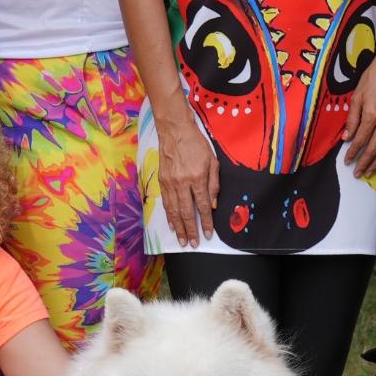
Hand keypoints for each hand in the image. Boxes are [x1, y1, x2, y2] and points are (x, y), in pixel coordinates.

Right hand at [157, 116, 220, 248]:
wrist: (175, 131)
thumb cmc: (196, 144)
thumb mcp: (212, 161)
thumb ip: (214, 184)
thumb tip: (212, 205)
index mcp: (197, 178)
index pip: (203, 206)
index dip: (206, 222)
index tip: (208, 234)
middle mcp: (182, 183)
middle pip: (186, 212)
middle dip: (191, 230)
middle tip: (193, 244)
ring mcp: (170, 183)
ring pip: (174, 210)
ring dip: (178, 227)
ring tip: (182, 240)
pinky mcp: (162, 181)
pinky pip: (166, 203)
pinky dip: (169, 216)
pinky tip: (172, 225)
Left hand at [344, 50, 375, 175]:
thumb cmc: (373, 79)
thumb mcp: (357, 96)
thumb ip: (352, 119)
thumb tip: (347, 137)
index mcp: (372, 115)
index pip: (361, 139)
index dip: (353, 152)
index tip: (347, 160)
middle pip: (374, 148)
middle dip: (365, 163)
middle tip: (358, 173)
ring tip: (369, 171)